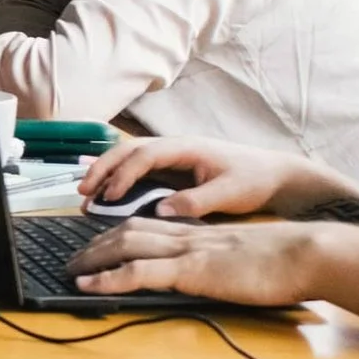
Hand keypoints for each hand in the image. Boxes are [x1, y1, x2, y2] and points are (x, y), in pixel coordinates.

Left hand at [65, 217, 322, 306]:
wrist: (306, 254)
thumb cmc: (284, 261)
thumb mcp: (242, 258)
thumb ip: (221, 262)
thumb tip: (213, 275)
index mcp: (199, 232)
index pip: (146, 226)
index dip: (116, 234)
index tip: (97, 244)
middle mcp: (186, 235)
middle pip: (127, 231)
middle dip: (95, 244)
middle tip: (73, 259)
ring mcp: (187, 251)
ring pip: (124, 245)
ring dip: (91, 258)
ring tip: (70, 272)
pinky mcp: (191, 270)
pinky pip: (138, 272)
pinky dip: (107, 278)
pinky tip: (88, 287)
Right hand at [76, 137, 333, 219]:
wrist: (276, 175)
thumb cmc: (255, 179)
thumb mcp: (230, 193)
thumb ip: (196, 202)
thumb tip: (162, 211)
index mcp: (186, 148)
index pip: (145, 155)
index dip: (124, 173)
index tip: (110, 195)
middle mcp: (175, 148)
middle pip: (128, 151)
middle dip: (103, 168)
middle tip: (82, 190)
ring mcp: (173, 158)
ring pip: (130, 159)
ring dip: (106, 173)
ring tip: (86, 194)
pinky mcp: (174, 171)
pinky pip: (139, 171)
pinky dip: (119, 180)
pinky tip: (107, 195)